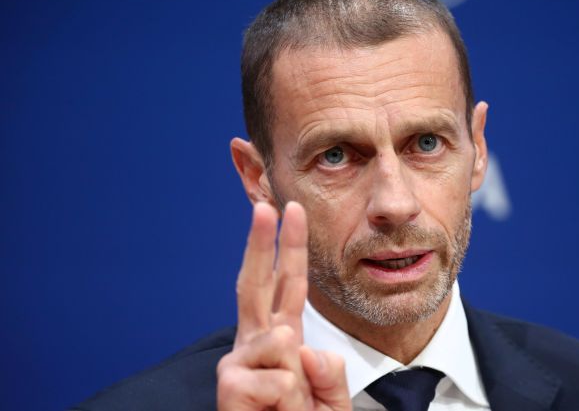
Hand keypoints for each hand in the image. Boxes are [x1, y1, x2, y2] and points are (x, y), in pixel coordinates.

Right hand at [216, 201, 351, 410]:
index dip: (288, 248)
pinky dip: (288, 403)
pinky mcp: (229, 387)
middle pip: (255, 283)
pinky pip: (277, 379)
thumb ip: (327, 372)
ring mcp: (239, 364)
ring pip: (280, 342)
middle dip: (262, 242)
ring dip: (298, 384)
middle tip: (267, 204)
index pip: (286, 285)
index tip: (288, 210)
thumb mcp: (332, 403)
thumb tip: (295, 340)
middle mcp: (257, 345)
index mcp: (284, 341)